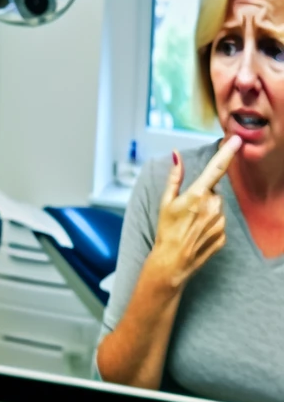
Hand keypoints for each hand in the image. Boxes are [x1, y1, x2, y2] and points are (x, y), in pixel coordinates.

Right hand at [149, 136, 240, 289]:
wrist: (172, 262)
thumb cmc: (165, 232)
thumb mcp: (165, 202)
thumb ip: (174, 177)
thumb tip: (176, 155)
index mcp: (197, 195)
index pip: (216, 169)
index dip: (227, 152)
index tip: (236, 140)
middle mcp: (213, 207)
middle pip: (214, 192)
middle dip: (203, 196)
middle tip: (187, 210)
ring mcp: (220, 221)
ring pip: (217, 207)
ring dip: (207, 211)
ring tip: (190, 224)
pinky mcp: (223, 234)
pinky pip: (219, 222)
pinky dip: (210, 225)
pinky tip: (197, 233)